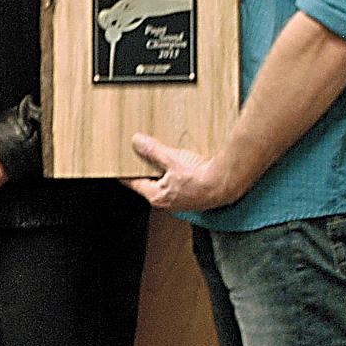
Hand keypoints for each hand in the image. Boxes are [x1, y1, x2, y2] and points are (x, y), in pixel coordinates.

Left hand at [123, 133, 241, 211]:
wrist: (227, 183)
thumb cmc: (201, 178)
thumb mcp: (172, 160)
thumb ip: (153, 151)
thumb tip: (137, 143)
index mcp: (157, 197)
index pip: (134, 184)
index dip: (125, 175)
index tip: (118, 170)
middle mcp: (167, 203)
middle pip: (149, 184)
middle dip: (145, 172)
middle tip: (140, 159)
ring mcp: (180, 202)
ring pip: (164, 185)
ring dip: (162, 173)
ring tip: (162, 161)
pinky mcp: (193, 198)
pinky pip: (178, 185)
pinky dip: (175, 176)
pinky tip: (181, 166)